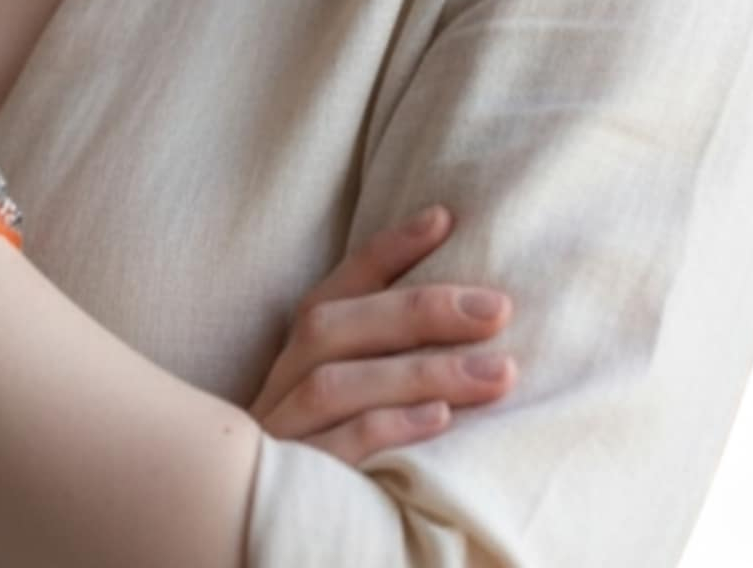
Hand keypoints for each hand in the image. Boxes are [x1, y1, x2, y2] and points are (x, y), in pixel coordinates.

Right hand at [246, 205, 516, 463]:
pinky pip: (333, 452)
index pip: (337, 288)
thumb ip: (385, 362)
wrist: (255, 538)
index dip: (385, 250)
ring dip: (419, 370)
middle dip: (418, 309)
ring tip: (498, 371)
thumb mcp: (351, 405)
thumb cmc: (325, 469)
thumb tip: (475, 319)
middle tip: (498, 307)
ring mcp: (280, 437)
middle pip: (333, 325)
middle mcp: (281, 386)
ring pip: (336, 383)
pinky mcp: (291, 487)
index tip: (445, 217)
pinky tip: (441, 423)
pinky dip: (386, 430)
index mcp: (295, 357)